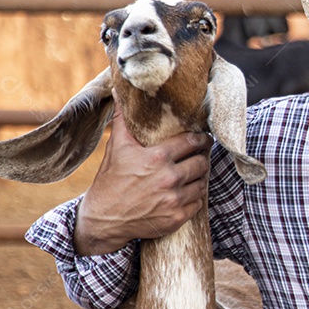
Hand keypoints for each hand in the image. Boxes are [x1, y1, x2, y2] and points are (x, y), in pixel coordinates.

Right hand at [74, 102, 211, 254]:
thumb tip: (119, 90)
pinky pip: (198, 204)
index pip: (192, 142)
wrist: (104, 218)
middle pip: (201, 163)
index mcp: (157, 157)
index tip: (203, 138)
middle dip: (201, 159)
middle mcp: (168, 178)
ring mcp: (174, 199)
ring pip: (202, 184)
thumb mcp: (117, 147)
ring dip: (199, 179)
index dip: (200, 139)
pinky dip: (194, 199)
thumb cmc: (111, 180)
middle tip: (199, 157)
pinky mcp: (176, 218)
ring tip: (193, 175)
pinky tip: (186, 193)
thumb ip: (124, 120)